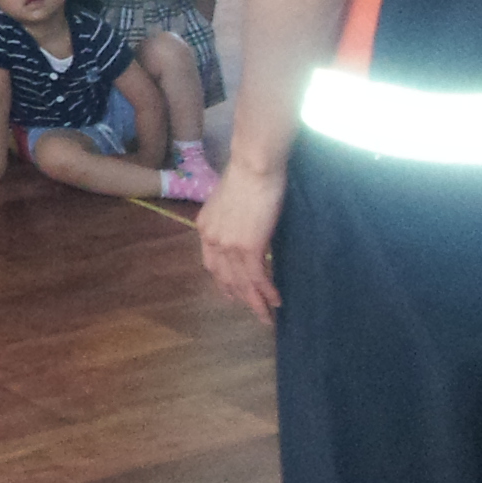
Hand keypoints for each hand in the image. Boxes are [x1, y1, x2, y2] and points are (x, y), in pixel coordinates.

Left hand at [198, 156, 287, 324]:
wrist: (253, 166)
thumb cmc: (247, 176)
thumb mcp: (230, 201)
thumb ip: (233, 220)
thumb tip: (245, 229)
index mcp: (205, 227)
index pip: (211, 263)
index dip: (223, 281)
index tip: (233, 293)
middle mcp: (212, 239)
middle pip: (225, 278)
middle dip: (240, 297)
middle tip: (254, 311)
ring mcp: (229, 245)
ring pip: (242, 282)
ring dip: (255, 302)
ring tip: (267, 316)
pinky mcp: (248, 247)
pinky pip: (257, 277)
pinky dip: (266, 292)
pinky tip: (275, 301)